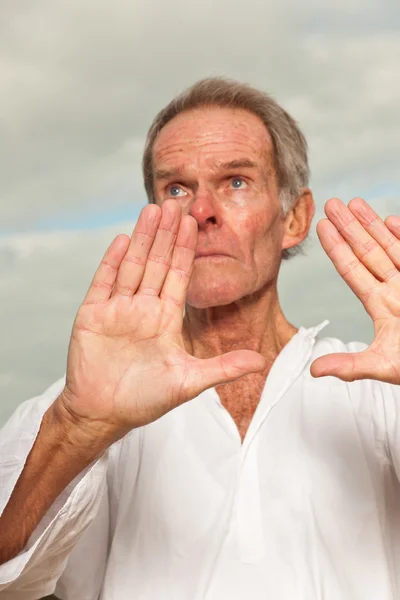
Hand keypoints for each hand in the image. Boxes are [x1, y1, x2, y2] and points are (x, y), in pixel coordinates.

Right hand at [59, 200, 265, 443]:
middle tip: (176, 203)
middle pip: (158, 263)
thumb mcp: (189, 381)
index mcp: (166, 319)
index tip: (195, 224)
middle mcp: (143, 309)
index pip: (180, 276)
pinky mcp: (93, 315)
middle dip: (167, 234)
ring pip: (133, 265)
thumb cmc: (144, 400)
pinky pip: (105, 282)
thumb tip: (262, 361)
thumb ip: (223, 368)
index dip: (187, 250)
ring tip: (152, 209)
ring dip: (143, 238)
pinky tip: (124, 239)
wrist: (102, 414)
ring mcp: (118, 309)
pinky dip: (113, 261)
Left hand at [310, 197, 399, 383]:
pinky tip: (391, 219)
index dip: (336, 249)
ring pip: (391, 247)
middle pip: (368, 252)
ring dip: (373, 224)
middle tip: (330, 204)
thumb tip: (314, 371)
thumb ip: (350, 365)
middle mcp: (396, 290)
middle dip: (350, 228)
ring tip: (354, 203)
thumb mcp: (383, 365)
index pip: (352, 271)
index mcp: (381, 306)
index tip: (321, 227)